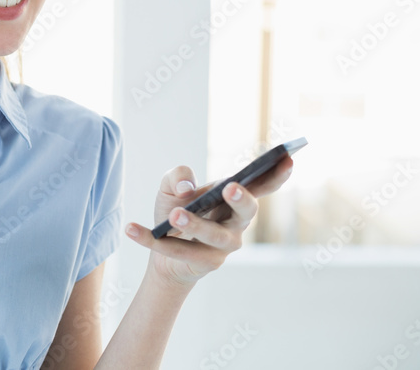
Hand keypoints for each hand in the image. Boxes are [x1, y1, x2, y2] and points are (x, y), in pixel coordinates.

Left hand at [124, 155, 293, 287]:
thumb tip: (187, 190)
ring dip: (195, 224)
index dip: (276, 174)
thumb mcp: (170, 187)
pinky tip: (131, 228)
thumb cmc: (176, 209)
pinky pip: (178, 251)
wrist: (159, 246)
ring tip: (173, 215)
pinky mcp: (204, 263)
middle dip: (241, 199)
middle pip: (247, 212)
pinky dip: (151, 239)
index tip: (288, 157)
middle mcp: (236, 222)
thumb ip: (177, 177)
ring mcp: (223, 246)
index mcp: (232, 198)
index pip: (260, 185)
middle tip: (228, 187)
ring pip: (214, 235)